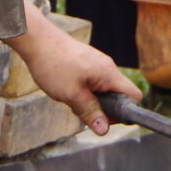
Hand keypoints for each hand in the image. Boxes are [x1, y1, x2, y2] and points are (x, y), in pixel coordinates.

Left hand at [12, 18, 135, 135]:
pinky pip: (93, 82)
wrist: (37, 40)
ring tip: (70, 97)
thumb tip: (104, 130)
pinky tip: (66, 89)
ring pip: (103, 89)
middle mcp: (107, 67)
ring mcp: (96, 63)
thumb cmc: (54, 64)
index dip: (124, 112)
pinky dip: (83, 90)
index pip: (133, 95)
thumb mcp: (72, 95)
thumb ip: (90, 112)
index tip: (105, 119)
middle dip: (103, 108)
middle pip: (118, 95)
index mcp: (109, 73)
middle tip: (82, 110)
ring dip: (91, 100)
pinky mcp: (86, 62)